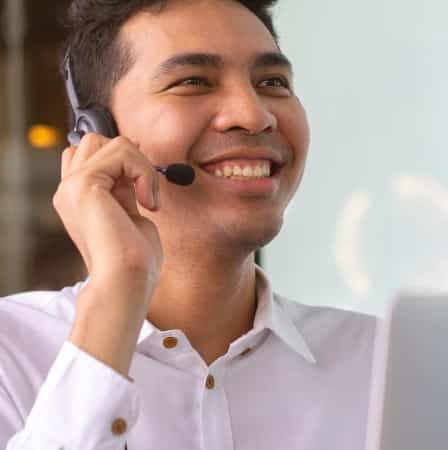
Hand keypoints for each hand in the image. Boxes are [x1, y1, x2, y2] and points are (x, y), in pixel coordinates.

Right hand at [53, 133, 162, 302]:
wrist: (126, 281)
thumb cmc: (133, 260)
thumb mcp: (129, 214)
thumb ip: (125, 188)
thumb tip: (134, 163)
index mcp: (77, 198)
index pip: (90, 155)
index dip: (121, 161)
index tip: (142, 185)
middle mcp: (69, 190)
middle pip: (96, 141)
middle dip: (130, 158)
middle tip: (145, 190)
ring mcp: (73, 186)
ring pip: (112, 142)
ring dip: (141, 166)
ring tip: (149, 200)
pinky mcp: (85, 185)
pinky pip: (123, 153)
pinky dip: (145, 172)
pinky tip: (148, 202)